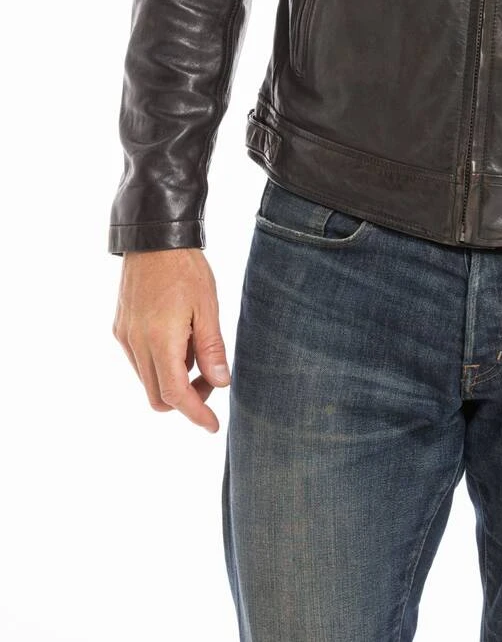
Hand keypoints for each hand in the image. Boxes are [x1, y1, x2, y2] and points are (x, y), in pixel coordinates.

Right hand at [112, 247, 230, 433]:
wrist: (154, 236)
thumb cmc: (186, 268)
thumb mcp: (208, 306)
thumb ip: (212, 347)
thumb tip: (220, 384)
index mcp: (160, 340)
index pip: (175, 395)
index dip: (195, 414)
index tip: (212, 426)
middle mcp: (136, 344)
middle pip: (157, 395)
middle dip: (186, 398)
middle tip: (211, 378)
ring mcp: (125, 336)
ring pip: (147, 380)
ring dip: (172, 379)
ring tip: (196, 348)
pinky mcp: (120, 328)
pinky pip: (139, 360)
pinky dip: (160, 362)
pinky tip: (179, 337)